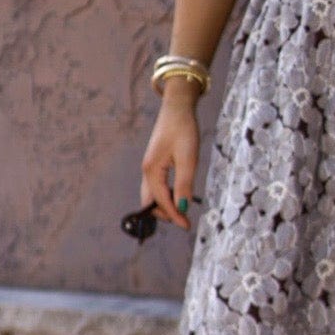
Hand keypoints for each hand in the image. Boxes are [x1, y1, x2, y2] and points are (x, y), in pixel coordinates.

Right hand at [139, 97, 200, 233]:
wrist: (177, 107)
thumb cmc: (183, 130)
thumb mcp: (188, 158)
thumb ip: (184, 185)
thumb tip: (183, 208)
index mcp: (152, 171)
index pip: (162, 201)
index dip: (174, 215)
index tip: (187, 226)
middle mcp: (147, 171)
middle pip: (151, 202)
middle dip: (165, 214)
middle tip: (184, 220)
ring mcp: (149, 166)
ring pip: (152, 194)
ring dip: (164, 205)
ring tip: (182, 210)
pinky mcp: (155, 162)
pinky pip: (156, 185)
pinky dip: (164, 195)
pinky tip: (177, 194)